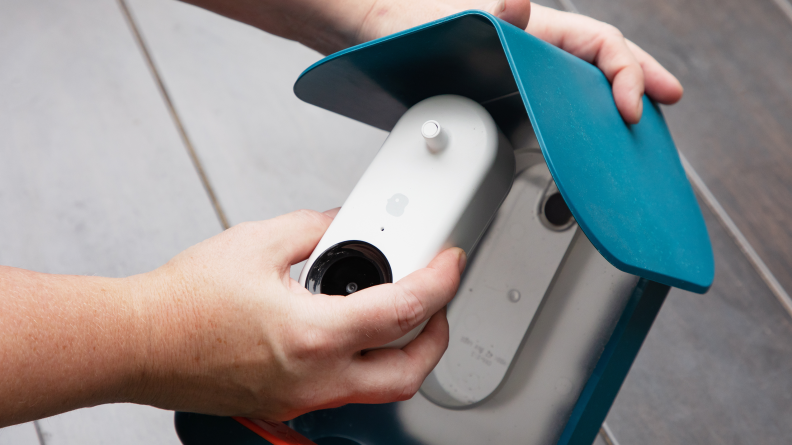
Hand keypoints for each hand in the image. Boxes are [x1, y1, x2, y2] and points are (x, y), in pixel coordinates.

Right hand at [133, 210, 464, 419]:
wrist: (138, 342)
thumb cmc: (182, 301)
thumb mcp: (259, 240)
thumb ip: (315, 226)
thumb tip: (341, 222)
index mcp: (315, 335)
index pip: (405, 310)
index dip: (440, 281)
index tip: (449, 263)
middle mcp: (315, 378)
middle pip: (409, 374)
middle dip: (436, 336)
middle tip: (436, 302)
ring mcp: (301, 399)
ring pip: (379, 389)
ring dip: (401, 354)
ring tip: (398, 316)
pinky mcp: (285, 404)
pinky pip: (343, 391)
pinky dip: (362, 362)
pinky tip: (348, 332)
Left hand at [355, 0, 682, 123]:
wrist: (383, 35)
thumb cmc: (419, 25)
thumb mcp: (457, 23)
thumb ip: (492, 17)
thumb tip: (517, 3)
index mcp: (539, 28)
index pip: (602, 44)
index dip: (627, 71)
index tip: (633, 106)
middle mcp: (540, 48)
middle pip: (604, 61)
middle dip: (640, 79)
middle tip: (668, 100)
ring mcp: (527, 72)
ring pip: (583, 83)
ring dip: (614, 103)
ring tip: (639, 129)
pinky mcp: (511, 93)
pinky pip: (556, 106)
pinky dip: (578, 122)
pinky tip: (585, 142)